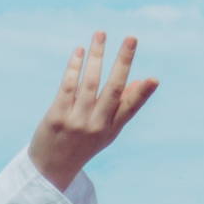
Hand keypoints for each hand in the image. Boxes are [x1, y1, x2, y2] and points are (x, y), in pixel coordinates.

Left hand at [27, 32, 158, 190]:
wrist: (50, 169)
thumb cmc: (82, 145)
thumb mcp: (106, 132)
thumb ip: (122, 108)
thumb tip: (141, 81)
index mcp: (111, 129)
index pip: (130, 108)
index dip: (143, 93)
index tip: (154, 79)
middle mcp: (96, 126)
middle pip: (113, 89)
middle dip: (123, 62)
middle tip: (132, 38)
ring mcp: (76, 121)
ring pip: (90, 82)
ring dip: (97, 55)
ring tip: (101, 34)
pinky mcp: (57, 117)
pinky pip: (68, 86)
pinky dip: (74, 67)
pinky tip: (80, 51)